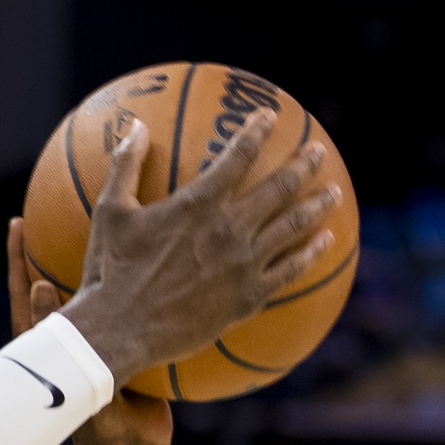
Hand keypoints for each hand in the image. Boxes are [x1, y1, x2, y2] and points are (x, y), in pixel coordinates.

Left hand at [8, 219, 171, 444]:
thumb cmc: (101, 429)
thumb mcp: (78, 382)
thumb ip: (61, 337)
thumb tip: (40, 287)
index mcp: (49, 344)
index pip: (25, 292)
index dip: (18, 259)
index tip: (16, 222)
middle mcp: (71, 338)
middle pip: (60, 280)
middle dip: (62, 246)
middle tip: (66, 207)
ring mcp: (98, 346)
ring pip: (96, 292)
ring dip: (104, 261)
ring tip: (119, 223)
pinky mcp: (127, 354)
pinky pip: (132, 316)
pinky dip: (140, 293)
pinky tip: (164, 270)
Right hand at [54, 114, 338, 386]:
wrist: (120, 329)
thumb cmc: (110, 269)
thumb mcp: (110, 211)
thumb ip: (126, 165)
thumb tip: (136, 126)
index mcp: (198, 203)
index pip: (238, 156)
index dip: (256, 131)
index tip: (271, 116)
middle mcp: (229, 229)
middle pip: (278, 187)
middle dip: (302, 164)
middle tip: (318, 150)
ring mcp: (244, 264)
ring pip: (293, 226)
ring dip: (317, 205)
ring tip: (333, 192)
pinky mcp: (249, 296)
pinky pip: (290, 270)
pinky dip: (311, 253)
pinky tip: (326, 242)